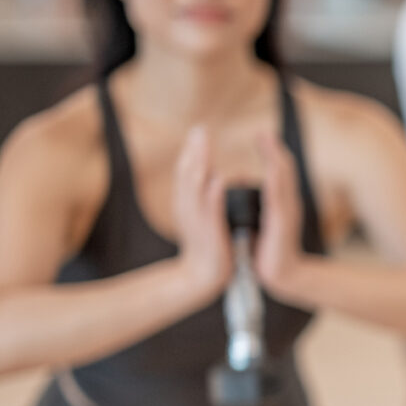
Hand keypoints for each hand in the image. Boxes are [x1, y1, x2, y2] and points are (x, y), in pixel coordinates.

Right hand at [171, 125, 231, 299]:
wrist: (203, 276)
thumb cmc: (208, 245)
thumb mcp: (204, 216)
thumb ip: (207, 196)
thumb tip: (212, 175)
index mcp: (187, 204)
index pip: (187, 172)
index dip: (192, 151)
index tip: (199, 130)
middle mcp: (187, 209)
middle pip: (187, 174)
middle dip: (194, 151)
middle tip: (201, 129)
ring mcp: (196, 221)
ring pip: (194, 189)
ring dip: (200, 166)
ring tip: (204, 146)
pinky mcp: (209, 233)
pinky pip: (211, 212)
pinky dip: (213, 195)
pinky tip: (218, 180)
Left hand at [253, 129, 310, 301]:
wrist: (282, 276)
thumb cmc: (266, 250)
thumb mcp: (257, 219)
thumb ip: (252, 199)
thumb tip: (239, 179)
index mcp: (281, 202)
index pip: (278, 170)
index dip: (271, 151)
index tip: (262, 134)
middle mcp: (289, 203)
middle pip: (284, 168)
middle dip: (274, 149)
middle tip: (264, 131)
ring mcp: (288, 213)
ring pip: (284, 178)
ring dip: (276, 158)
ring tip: (268, 142)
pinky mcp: (283, 224)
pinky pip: (280, 197)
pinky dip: (275, 181)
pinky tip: (271, 168)